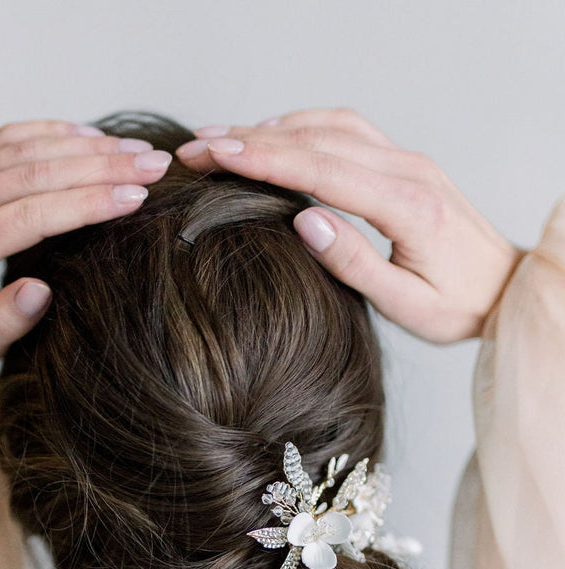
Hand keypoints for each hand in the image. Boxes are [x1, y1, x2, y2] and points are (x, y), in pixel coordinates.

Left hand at [0, 120, 171, 365]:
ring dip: (89, 145)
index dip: (88, 202)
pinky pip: (13, 137)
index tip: (137, 196)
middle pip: (35, 172)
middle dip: (103, 165)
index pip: (32, 215)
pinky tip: (97, 136)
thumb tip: (41, 291)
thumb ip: (7, 324)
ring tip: (140, 149)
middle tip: (157, 164)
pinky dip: (57, 131)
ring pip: (28, 148)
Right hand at [175, 109, 524, 343]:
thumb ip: (355, 262)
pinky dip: (303, 128)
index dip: (264, 160)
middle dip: (252, 140)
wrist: (504, 289)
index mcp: (408, 206)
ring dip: (272, 129)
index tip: (217, 154)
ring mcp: (407, 161)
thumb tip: (305, 220)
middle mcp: (408, 171)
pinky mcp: (403, 163)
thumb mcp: (407, 305)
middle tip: (198, 147)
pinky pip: (347, 131)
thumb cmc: (457, 307)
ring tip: (220, 139)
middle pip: (318, 141)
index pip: (321, 171)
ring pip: (329, 127)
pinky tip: (273, 136)